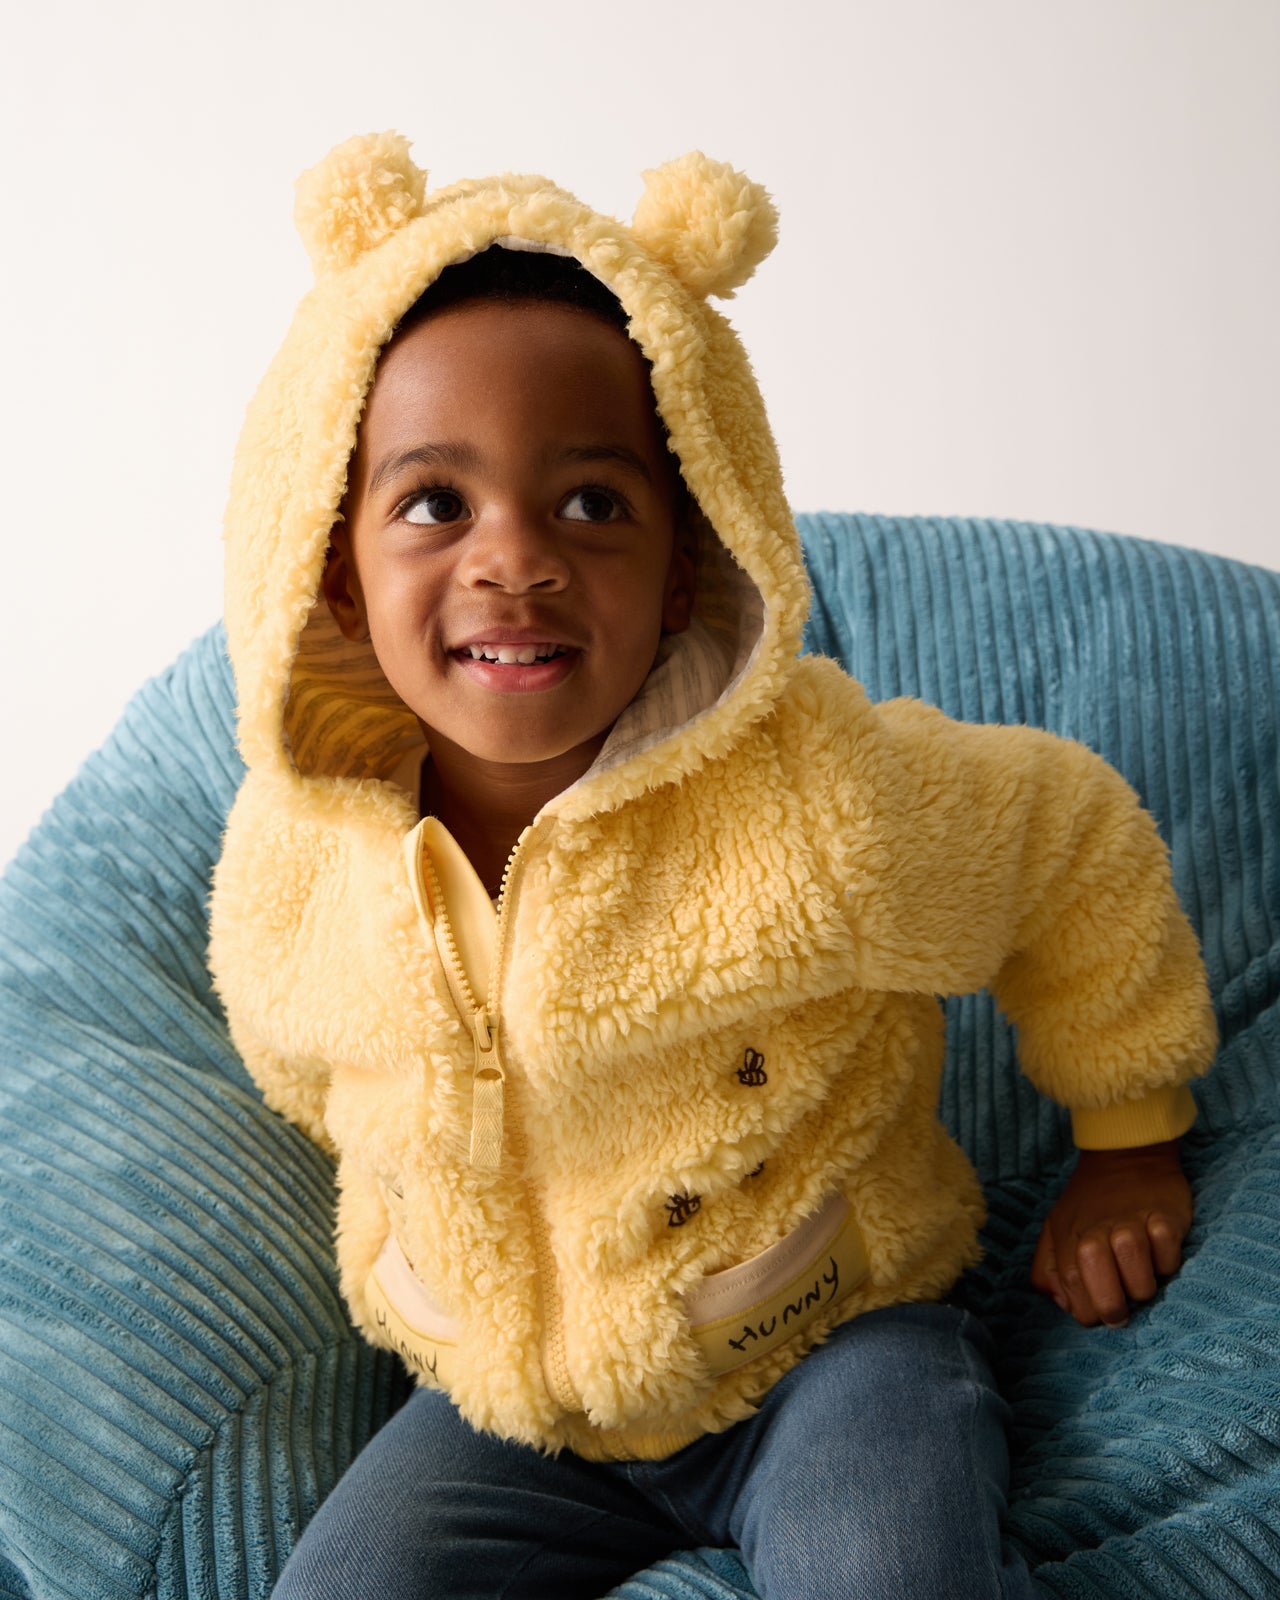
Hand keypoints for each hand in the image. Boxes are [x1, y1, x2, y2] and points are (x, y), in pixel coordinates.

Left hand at [1030, 1140, 1191, 1327]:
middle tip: (1122, 1312)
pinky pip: (1168, 1261)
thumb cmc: (1091, 1202)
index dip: (1087, 1313)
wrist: (1125, 1154)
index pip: (1072, 1290)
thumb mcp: (1056, 1227)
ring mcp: (1132, 1225)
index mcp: (1068, 1237)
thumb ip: (1048, 1268)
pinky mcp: (1165, 1218)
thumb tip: (1062, 1304)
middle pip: (1105, 1293)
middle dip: (1114, 1311)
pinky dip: (1167, 1264)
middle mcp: (1097, 1232)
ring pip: (1141, 1283)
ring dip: (1143, 1288)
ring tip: (1140, 1274)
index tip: (1097, 1315)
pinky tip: (1159, 1253)